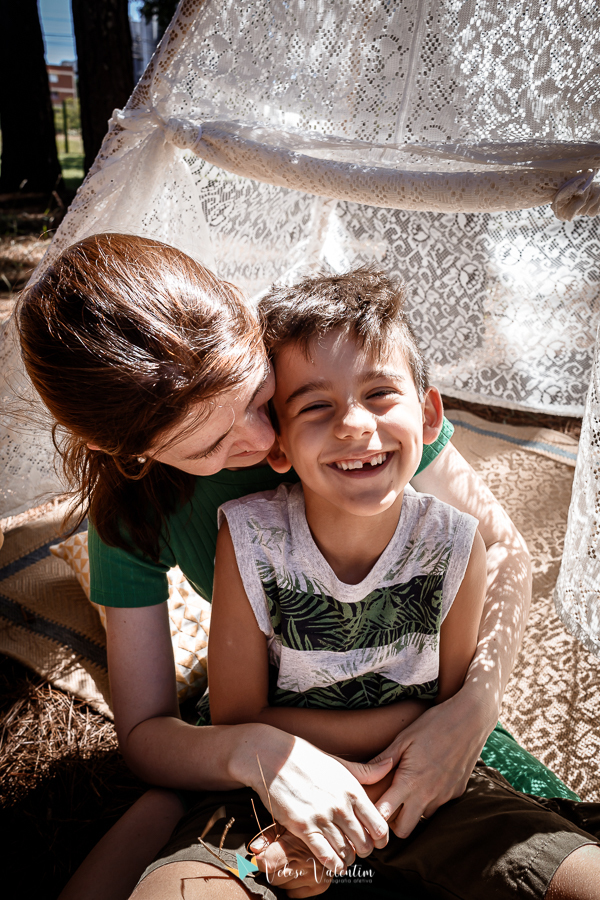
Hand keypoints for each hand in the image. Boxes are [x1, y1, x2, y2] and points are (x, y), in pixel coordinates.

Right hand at [230, 725, 391, 871]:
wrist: (274, 757)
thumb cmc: (307, 758)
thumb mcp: (340, 763)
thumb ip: (366, 771)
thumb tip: (390, 765)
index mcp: (353, 789)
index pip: (379, 826)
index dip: (380, 839)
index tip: (376, 841)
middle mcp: (340, 805)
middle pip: (364, 844)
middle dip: (364, 851)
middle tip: (358, 850)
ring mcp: (321, 817)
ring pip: (345, 852)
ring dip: (348, 859)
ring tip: (345, 857)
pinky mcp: (302, 827)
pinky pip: (324, 855)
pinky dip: (332, 865)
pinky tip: (333, 864)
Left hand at [250, 826, 333, 897]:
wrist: (333, 836)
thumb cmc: (305, 828)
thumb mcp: (285, 824)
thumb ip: (267, 835)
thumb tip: (253, 849)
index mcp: (294, 845)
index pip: (267, 863)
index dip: (260, 861)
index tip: (260, 858)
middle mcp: (304, 862)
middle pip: (272, 877)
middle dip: (271, 869)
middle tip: (277, 859)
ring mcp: (313, 876)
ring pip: (282, 887)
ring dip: (282, 878)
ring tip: (289, 863)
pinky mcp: (319, 886)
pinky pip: (294, 895)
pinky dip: (292, 886)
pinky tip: (297, 872)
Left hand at [371, 690, 492, 836]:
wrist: (470, 719)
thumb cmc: (433, 724)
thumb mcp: (403, 738)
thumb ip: (383, 760)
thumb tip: (363, 775)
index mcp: (410, 782)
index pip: (385, 817)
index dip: (375, 815)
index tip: (369, 808)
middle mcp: (428, 795)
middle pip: (404, 831)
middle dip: (393, 823)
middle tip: (389, 803)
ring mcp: (444, 796)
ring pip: (422, 817)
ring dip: (414, 809)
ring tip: (409, 787)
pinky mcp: (457, 793)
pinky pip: (439, 805)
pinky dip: (431, 798)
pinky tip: (429, 778)